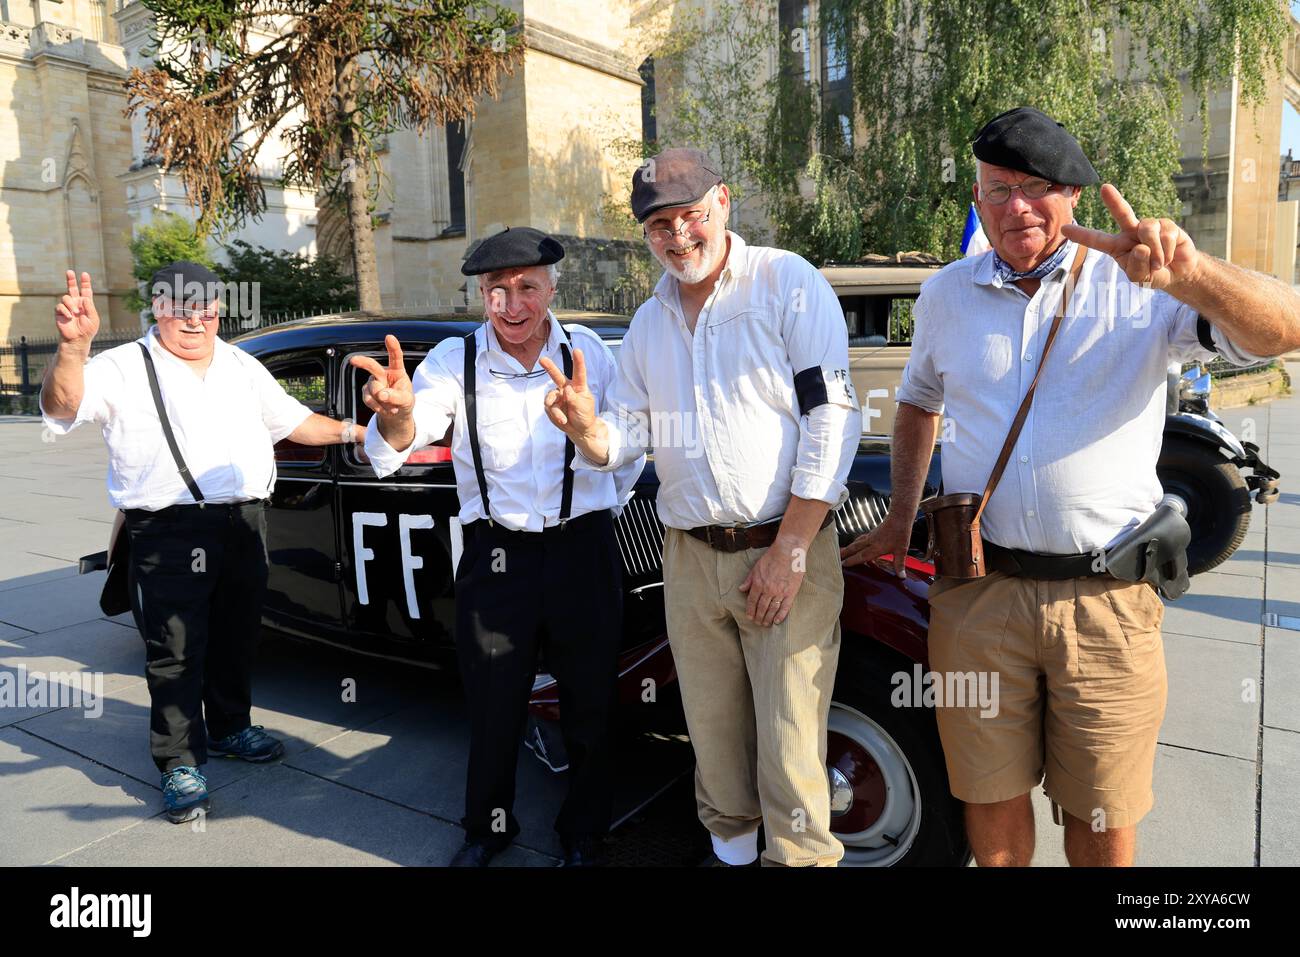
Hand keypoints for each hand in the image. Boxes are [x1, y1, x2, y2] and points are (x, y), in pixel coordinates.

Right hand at [55, 270, 99, 347]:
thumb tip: (84, 297)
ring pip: (66, 297)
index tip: (85, 274)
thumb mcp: (93, 318)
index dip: (85, 282)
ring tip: (75, 313)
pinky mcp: (59, 312)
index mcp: (85, 303)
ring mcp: (67, 307)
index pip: (85, 290)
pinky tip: (69, 317)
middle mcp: (76, 303)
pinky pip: (60, 306)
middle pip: (72, 288)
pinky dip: (65, 311)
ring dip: (71, 304)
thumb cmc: (87, 330)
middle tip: (69, 271)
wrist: (77, 339)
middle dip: (70, 279)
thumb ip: (90, 307)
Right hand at [350, 335, 413, 420]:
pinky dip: (378, 407)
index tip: (389, 337)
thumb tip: (381, 395)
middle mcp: (383, 373)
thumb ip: (396, 397)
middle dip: (363, 362)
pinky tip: (384, 409)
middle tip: (353, 360)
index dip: (393, 347)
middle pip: (372, 366)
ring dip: (383, 401)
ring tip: (392, 407)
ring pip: (373, 389)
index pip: (395, 357)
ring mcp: (373, 382)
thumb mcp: (406, 400)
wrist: (396, 413)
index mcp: (397, 370)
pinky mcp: (366, 392)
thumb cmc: (403, 401)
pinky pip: (369, 399)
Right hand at [540, 348, 597, 439]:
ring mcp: (558, 397)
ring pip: (550, 396)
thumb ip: (574, 398)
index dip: (578, 362)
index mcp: (578, 387)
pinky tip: (562, 420)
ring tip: (562, 418)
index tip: (577, 350)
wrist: (580, 430)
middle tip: (542, 359)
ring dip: (555, 408)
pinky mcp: (552, 406)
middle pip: (557, 376)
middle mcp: (567, 389)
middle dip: (549, 367)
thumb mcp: (583, 407)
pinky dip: (555, 415)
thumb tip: (566, 389)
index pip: (579, 373)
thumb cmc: (585, 416)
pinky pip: (549, 408)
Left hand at [738, 540, 805, 626]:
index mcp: (759, 584)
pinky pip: (785, 607)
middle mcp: (768, 590)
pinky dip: (780, 615)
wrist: (789, 551)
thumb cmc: (772, 557)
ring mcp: (780, 592)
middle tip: (757, 623)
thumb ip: (749, 580)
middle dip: (758, 617)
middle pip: (761, 607)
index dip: (750, 610)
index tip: (749, 617)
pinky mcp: (791, 592)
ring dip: (767, 618)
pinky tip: (776, 621)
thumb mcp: (756, 567)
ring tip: (765, 624)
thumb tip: (741, 589)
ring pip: (772, 609)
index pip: (752, 601)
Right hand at [840, 513, 911, 575]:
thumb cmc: (900, 533)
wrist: (900, 517)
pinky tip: (857, 544)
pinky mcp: (873, 532)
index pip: (861, 556)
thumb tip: (901, 576)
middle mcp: (871, 541)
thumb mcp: (901, 550)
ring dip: (849, 548)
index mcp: (876, 547)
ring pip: (857, 543)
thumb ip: (899, 564)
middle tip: (836, 558)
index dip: (852, 560)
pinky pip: (861, 539)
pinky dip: (856, 543)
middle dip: (845, 553)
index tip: (843, 564)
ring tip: (842, 551)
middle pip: (855, 548)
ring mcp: (871, 536)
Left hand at [1060, 183, 1200, 290]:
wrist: (1178, 272)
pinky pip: (1165, 235)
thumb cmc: (1153, 274)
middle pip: (1122, 213)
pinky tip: (1169, 256)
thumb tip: (1140, 247)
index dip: (1081, 235)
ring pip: (1148, 230)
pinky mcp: (1167, 225)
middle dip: (1114, 200)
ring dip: (1155, 252)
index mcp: (1117, 246)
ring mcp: (1149, 226)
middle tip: (1104, 187)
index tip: (1064, 229)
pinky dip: (1167, 251)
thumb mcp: (1140, 278)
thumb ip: (1136, 267)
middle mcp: (1131, 232)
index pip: (1097, 240)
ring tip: (1159, 263)